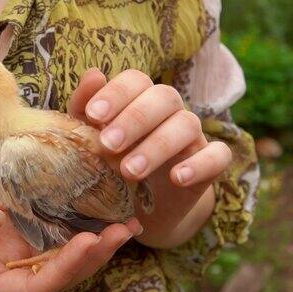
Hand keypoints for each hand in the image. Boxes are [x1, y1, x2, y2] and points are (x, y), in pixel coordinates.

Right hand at [0, 175, 136, 291]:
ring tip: (123, 219)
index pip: (32, 288)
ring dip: (88, 238)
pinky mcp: (6, 225)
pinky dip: (67, 218)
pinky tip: (90, 203)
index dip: (64, 270)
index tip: (91, 242)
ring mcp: (5, 249)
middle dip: (91, 256)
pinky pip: (42, 225)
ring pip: (55, 250)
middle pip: (55, 272)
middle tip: (123, 229)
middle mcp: (0, 272)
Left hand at [68, 68, 231, 248]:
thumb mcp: (89, 137)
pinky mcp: (210, 164)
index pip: (136, 80)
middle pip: (163, 97)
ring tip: (129, 171)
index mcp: (139, 98)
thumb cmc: (110, 161)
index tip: (93, 115)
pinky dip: (199, 165)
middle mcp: (169, 111)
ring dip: (158, 146)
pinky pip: (218, 156)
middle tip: (108, 145)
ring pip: (186, 125)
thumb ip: (84, 107)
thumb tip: (93, 74)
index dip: (116, 93)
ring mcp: (192, 136)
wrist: (140, 205)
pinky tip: (177, 178)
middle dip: (134, 120)